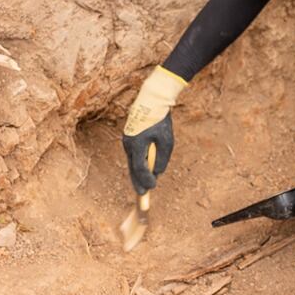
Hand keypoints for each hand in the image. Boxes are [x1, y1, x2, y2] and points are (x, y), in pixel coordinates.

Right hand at [122, 67, 186, 192]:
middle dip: (138, 182)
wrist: (152, 100)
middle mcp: (128, 144)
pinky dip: (137, 164)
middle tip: (142, 194)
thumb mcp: (166, 141)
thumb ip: (162, 158)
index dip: (146, 180)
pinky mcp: (130, 137)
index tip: (152, 188)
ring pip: (132, 161)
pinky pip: (133, 155)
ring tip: (141, 186)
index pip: (140, 168)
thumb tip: (158, 172)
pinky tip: (141, 171)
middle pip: (133, 168)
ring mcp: (127, 141)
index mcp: (136, 145)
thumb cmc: (160, 120)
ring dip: (137, 174)